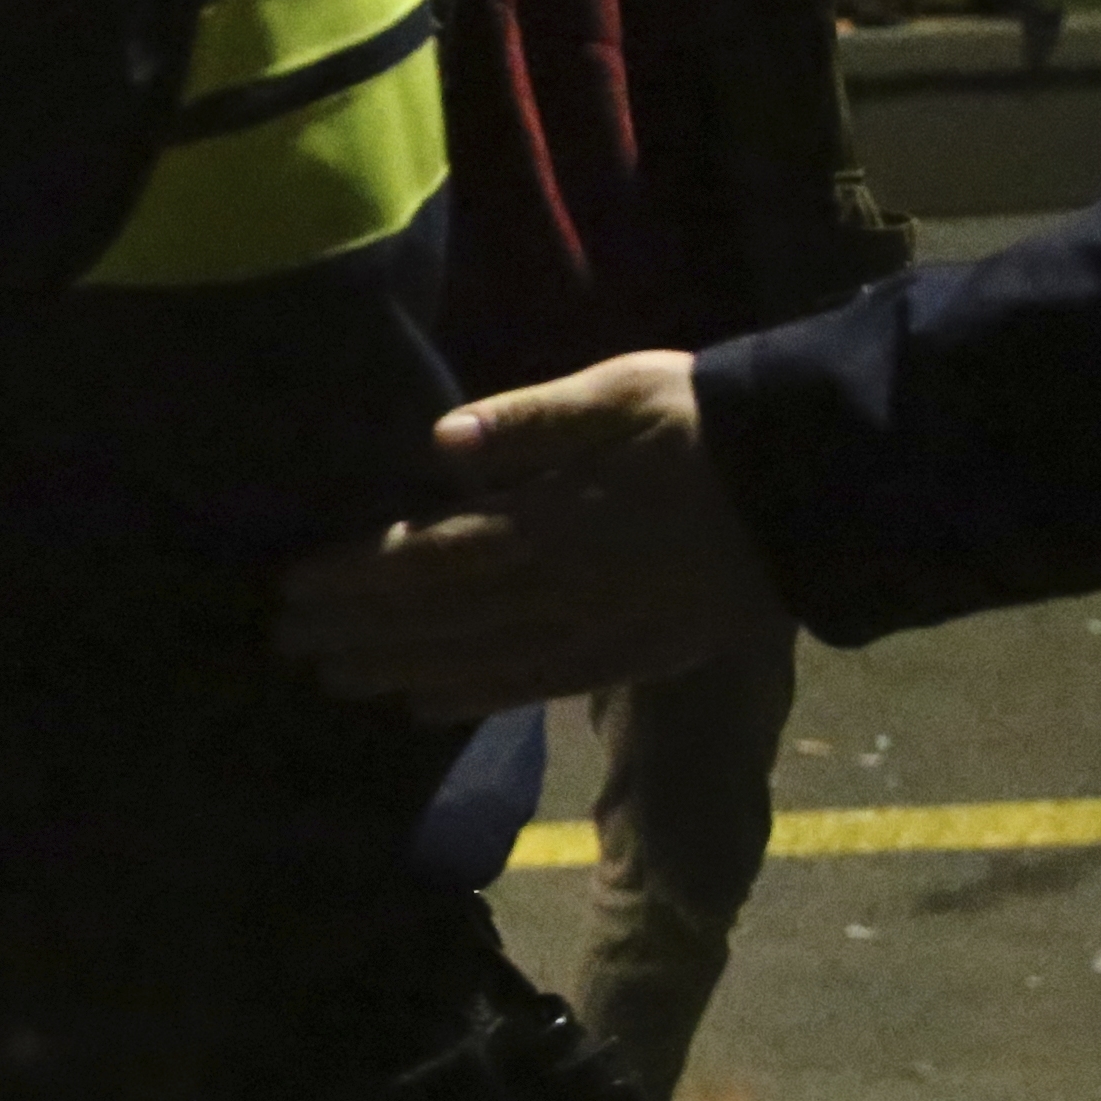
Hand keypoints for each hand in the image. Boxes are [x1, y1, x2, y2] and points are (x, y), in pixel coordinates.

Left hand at [273, 351, 791, 718]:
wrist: (812, 482)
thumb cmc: (704, 420)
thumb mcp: (616, 394)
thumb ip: (526, 423)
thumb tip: (439, 444)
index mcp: (550, 521)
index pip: (429, 556)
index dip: (355, 576)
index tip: (293, 586)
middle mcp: (562, 589)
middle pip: (439, 617)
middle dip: (359, 630)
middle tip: (288, 640)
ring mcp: (597, 630)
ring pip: (477, 661)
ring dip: (399, 670)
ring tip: (334, 678)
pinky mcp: (631, 654)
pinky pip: (537, 686)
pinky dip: (475, 699)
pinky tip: (424, 707)